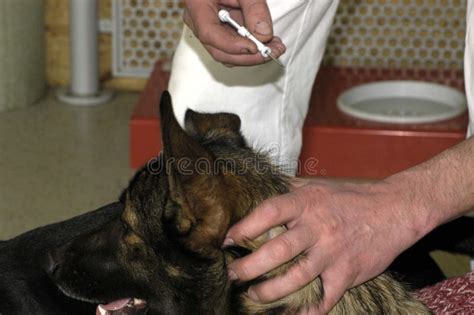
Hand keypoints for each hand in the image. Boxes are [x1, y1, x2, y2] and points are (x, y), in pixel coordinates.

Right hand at [183, 0, 285, 65]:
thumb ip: (254, 7)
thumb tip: (263, 35)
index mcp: (197, 6)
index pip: (210, 34)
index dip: (232, 45)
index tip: (253, 47)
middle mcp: (200, 23)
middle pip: (220, 51)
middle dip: (248, 56)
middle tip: (272, 51)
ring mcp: (210, 29)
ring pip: (228, 54)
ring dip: (253, 56)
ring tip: (276, 47)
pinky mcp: (222, 32)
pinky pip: (235, 47)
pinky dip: (252, 48)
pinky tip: (269, 43)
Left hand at [224, 177, 428, 313]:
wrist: (395, 209)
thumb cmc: (352, 196)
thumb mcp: (319, 186)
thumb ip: (290, 190)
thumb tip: (260, 190)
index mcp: (307, 202)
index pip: (268, 213)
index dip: (244, 227)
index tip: (227, 240)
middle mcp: (318, 227)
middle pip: (277, 251)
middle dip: (249, 267)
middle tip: (233, 274)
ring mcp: (333, 252)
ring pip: (295, 278)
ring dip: (270, 291)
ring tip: (254, 295)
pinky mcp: (348, 273)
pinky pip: (324, 298)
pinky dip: (308, 310)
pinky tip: (292, 314)